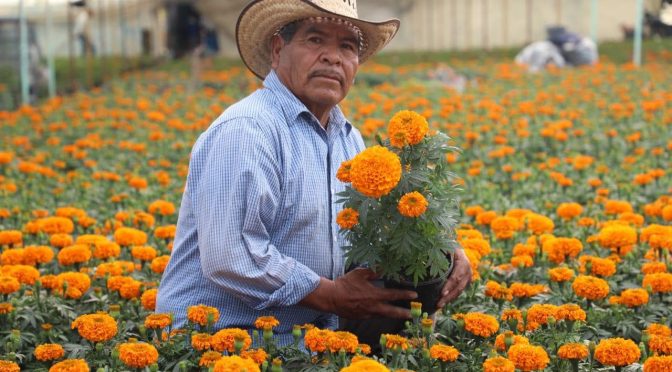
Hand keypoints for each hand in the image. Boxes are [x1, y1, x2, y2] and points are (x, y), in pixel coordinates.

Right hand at [300, 268, 417, 319]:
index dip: (405, 295)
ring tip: (400, 315)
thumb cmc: (345, 283)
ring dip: (392, 315)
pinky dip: (379, 314)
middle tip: (412, 314)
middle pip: (392, 312)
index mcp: (374, 294)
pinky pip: (373, 316)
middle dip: (403, 313)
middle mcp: (373, 306)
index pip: (393, 295)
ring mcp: (367, 314)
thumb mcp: (359, 273)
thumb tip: (383, 269)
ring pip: (383, 315)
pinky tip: (381, 312)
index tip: (414, 295)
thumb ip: (373, 272)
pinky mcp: (361, 318)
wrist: (331, 298)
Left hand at [436, 248, 471, 308]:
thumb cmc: (447, 245)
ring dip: (449, 299)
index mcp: (463, 261)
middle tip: (438, 304)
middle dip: (448, 296)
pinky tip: (443, 302)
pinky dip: (451, 297)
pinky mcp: (466, 281)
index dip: (449, 285)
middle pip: (458, 286)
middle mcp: (468, 270)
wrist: (456, 246)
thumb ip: (438, 253)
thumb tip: (426, 258)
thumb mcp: (444, 246)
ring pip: (459, 290)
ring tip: (439, 306)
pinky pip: (459, 290)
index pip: (456, 276)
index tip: (442, 293)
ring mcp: (468, 276)